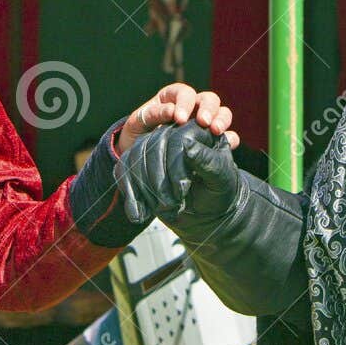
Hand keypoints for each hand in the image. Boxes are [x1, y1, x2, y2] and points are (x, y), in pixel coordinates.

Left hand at [117, 82, 238, 154]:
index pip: (185, 93)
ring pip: (222, 113)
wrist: (139, 157)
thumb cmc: (137, 134)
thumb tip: (172, 111)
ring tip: (216, 132)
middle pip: (209, 99)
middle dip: (208, 109)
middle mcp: (193, 107)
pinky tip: (227, 144)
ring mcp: (204, 124)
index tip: (179, 118)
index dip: (185, 102)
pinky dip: (230, 139)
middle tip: (203, 122)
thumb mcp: (138, 122)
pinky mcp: (212, 141)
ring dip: (222, 120)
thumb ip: (153, 114)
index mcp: (173, 98)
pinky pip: (228, 137)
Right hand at [117, 120, 241, 223]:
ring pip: (136, 157)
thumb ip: (208, 161)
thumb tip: (187, 144)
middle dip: (160, 181)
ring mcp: (154, 144)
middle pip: (153, 146)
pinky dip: (130, 193)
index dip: (176, 167)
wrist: (209, 211)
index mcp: (197, 130)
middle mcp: (173, 131)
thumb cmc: (221, 191)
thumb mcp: (221, 178)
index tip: (183, 191)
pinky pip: (124, 169)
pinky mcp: (141, 160)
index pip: (177, 139)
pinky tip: (139, 214)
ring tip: (162, 210)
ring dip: (145, 188)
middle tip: (172, 204)